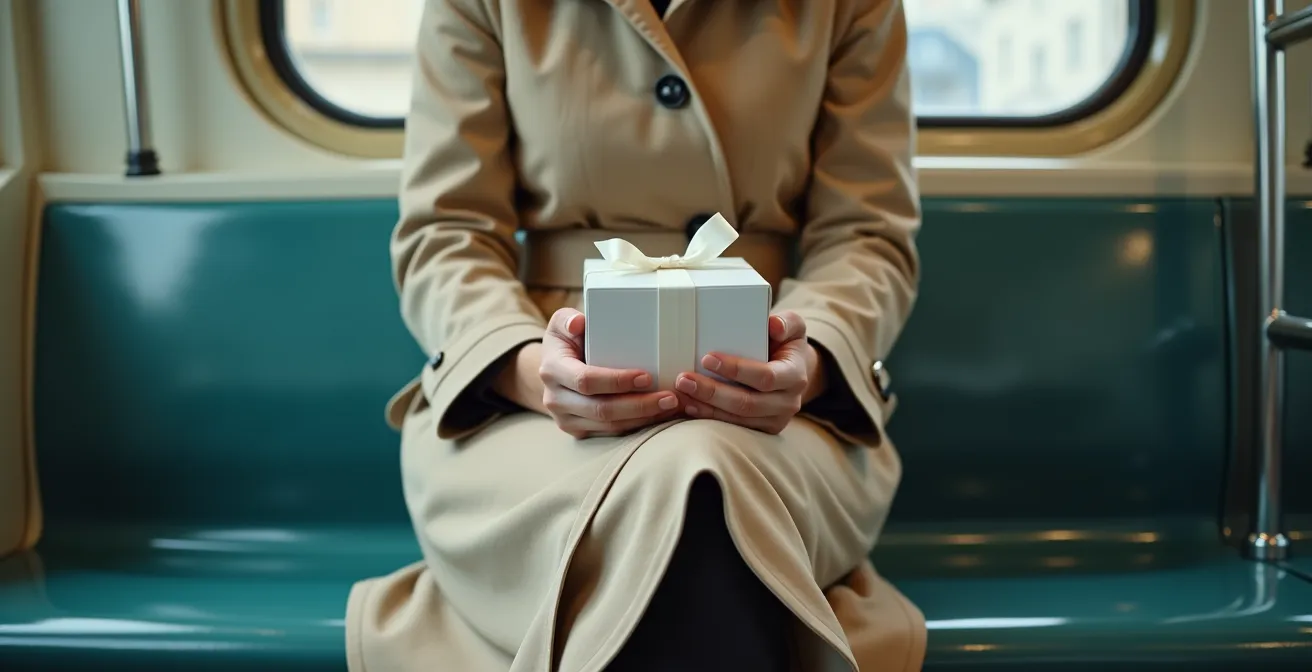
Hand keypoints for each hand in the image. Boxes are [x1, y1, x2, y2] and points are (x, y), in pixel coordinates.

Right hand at [533, 308, 680, 438]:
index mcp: (552, 370)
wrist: (552, 369)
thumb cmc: (566, 340)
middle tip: (669, 397)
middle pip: (601, 409)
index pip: (586, 380)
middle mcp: (555, 399)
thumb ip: (568, 319)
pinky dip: (637, 426)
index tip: (646, 377)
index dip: (616, 381)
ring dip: (643, 418)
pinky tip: (658, 415)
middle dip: (639, 405)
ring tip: (670, 407)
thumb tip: (579, 323)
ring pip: (609, 426)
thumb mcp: (561, 323)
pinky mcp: (578, 430)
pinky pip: (610, 433)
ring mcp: (565, 418)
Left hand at [673, 311, 824, 434]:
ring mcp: (776, 420)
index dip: (736, 370)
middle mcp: (788, 402)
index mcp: (795, 376)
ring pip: (737, 419)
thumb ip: (786, 323)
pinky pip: (734, 428)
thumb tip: (773, 325)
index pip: (765, 377)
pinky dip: (709, 417)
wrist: (792, 369)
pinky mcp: (762, 430)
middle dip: (712, 392)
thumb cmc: (784, 342)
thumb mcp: (792, 327)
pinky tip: (689, 406)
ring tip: (681, 394)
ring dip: (706, 407)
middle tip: (683, 379)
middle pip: (747, 403)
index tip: (707, 358)